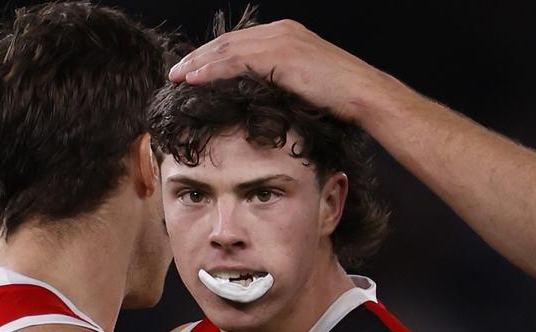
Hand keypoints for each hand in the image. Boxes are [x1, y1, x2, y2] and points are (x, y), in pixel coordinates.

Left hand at [169, 19, 398, 121]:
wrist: (361, 94)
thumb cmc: (336, 97)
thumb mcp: (301, 84)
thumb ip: (278, 81)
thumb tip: (257, 96)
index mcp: (284, 35)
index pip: (238, 42)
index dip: (213, 55)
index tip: (193, 69)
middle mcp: (279, 31)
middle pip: (227, 42)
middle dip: (199, 57)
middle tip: (175, 72)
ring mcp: (279, 40)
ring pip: (227, 49)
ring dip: (199, 63)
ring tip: (177, 76)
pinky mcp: (280, 54)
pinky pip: (236, 60)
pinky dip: (212, 69)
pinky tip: (194, 78)